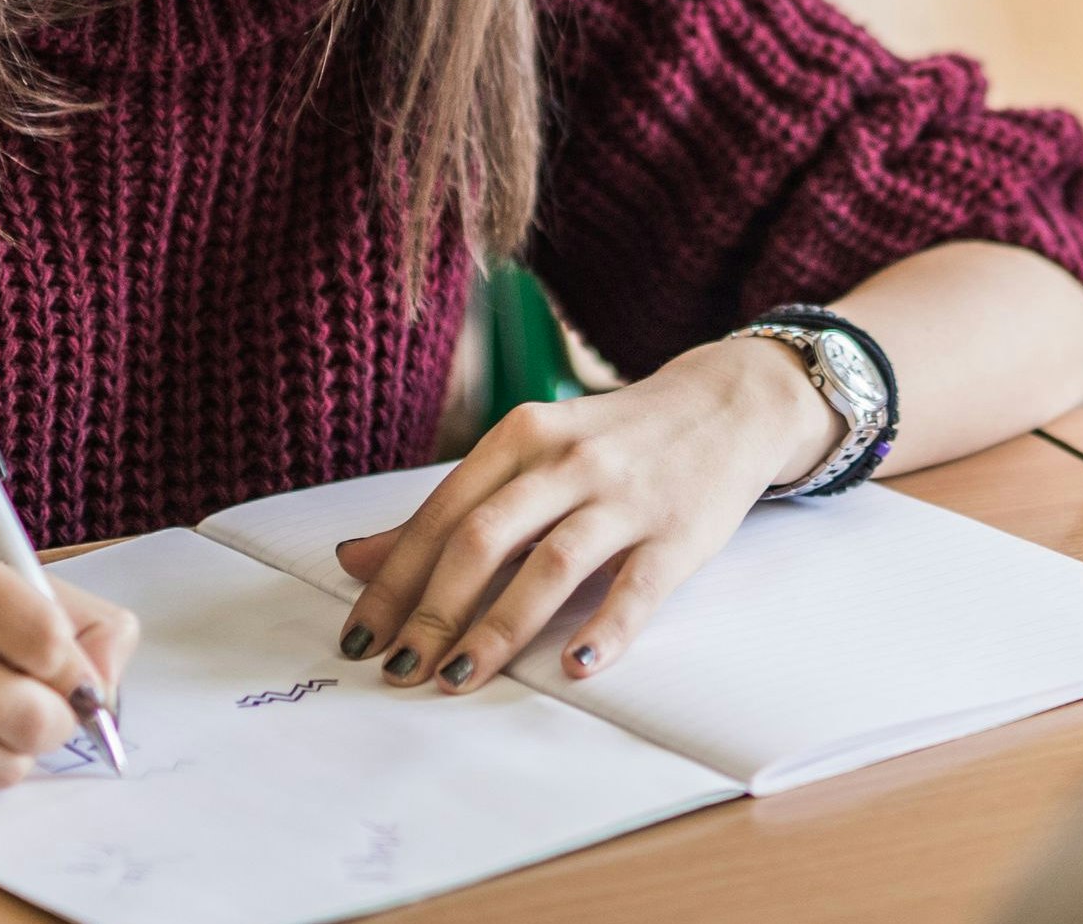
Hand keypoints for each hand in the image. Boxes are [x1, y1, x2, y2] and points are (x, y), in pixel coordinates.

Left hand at [332, 336, 836, 692]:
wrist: (725, 405)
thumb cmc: (611, 441)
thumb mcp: (529, 454)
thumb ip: (453, 508)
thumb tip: (356, 559)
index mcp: (521, 438)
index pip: (441, 515)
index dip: (395, 580)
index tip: (359, 637)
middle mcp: (567, 462)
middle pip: (483, 539)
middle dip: (432, 612)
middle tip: (399, 670)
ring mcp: (625, 497)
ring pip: (550, 565)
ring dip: (498, 629)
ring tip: (456, 678)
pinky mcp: (678, 534)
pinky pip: (635, 587)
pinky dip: (605, 629)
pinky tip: (576, 667)